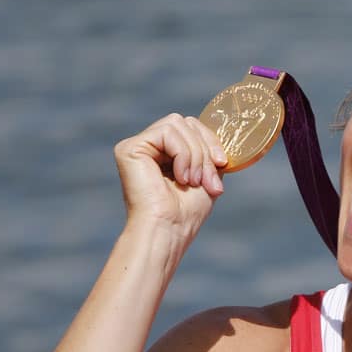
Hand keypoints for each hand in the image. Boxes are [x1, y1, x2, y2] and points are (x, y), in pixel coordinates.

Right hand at [113, 113, 227, 241]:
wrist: (169, 228)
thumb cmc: (186, 212)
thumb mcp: (206, 175)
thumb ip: (208, 153)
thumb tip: (222, 136)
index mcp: (164, 153)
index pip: (191, 127)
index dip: (210, 141)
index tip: (222, 163)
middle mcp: (148, 147)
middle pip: (186, 122)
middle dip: (204, 149)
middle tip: (206, 179)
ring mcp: (137, 146)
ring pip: (177, 124)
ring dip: (195, 154)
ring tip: (192, 181)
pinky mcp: (129, 148)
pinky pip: (167, 131)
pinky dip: (182, 153)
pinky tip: (180, 177)